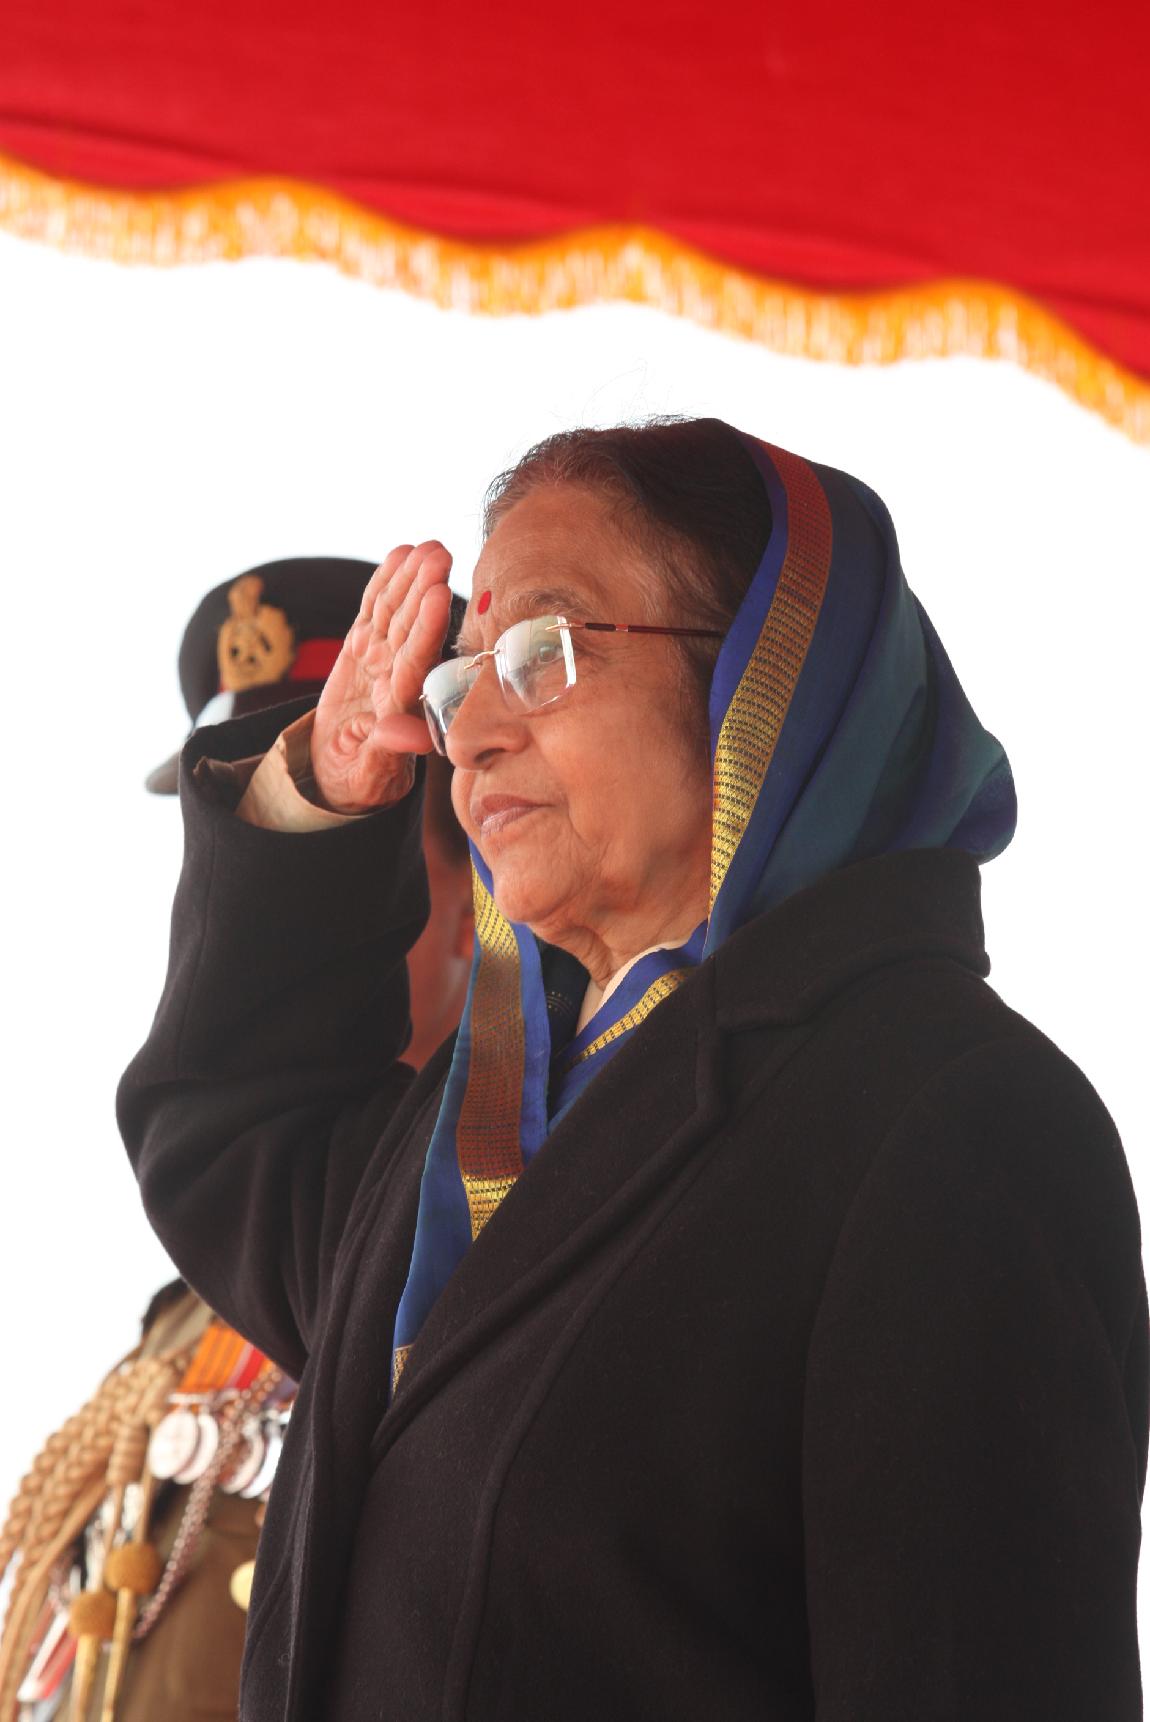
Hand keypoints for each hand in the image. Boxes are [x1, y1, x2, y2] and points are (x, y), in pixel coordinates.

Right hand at [311, 542, 453, 812]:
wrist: (337, 773)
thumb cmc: (356, 781)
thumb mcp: (367, 773)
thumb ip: (386, 750)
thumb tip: (407, 736)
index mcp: (403, 708)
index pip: (417, 662)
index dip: (427, 630)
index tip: (439, 596)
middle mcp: (397, 678)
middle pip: (411, 628)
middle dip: (423, 590)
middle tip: (439, 553)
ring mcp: (381, 660)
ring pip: (395, 613)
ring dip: (409, 579)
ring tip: (425, 546)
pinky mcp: (363, 650)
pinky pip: (373, 611)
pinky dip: (383, 584)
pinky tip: (399, 554)